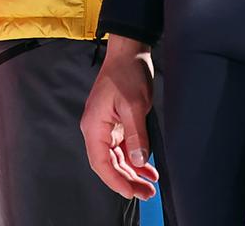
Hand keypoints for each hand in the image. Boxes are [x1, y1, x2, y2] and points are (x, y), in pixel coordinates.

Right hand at [81, 35, 158, 201]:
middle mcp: (96, 128)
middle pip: (108, 163)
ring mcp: (105, 126)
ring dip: (132, 172)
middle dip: (127, 180)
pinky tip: (148, 169)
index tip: (131, 193)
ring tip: (150, 186)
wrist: (128, 51)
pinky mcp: (115, 123)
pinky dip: (134, 159)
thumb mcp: (134, 105)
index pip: (101, 162)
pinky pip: (122, 148)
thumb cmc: (127, 73)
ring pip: (116, 158)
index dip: (115, 181)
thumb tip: (138, 162)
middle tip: (147, 193)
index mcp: (94, 125)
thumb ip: (136, 135)